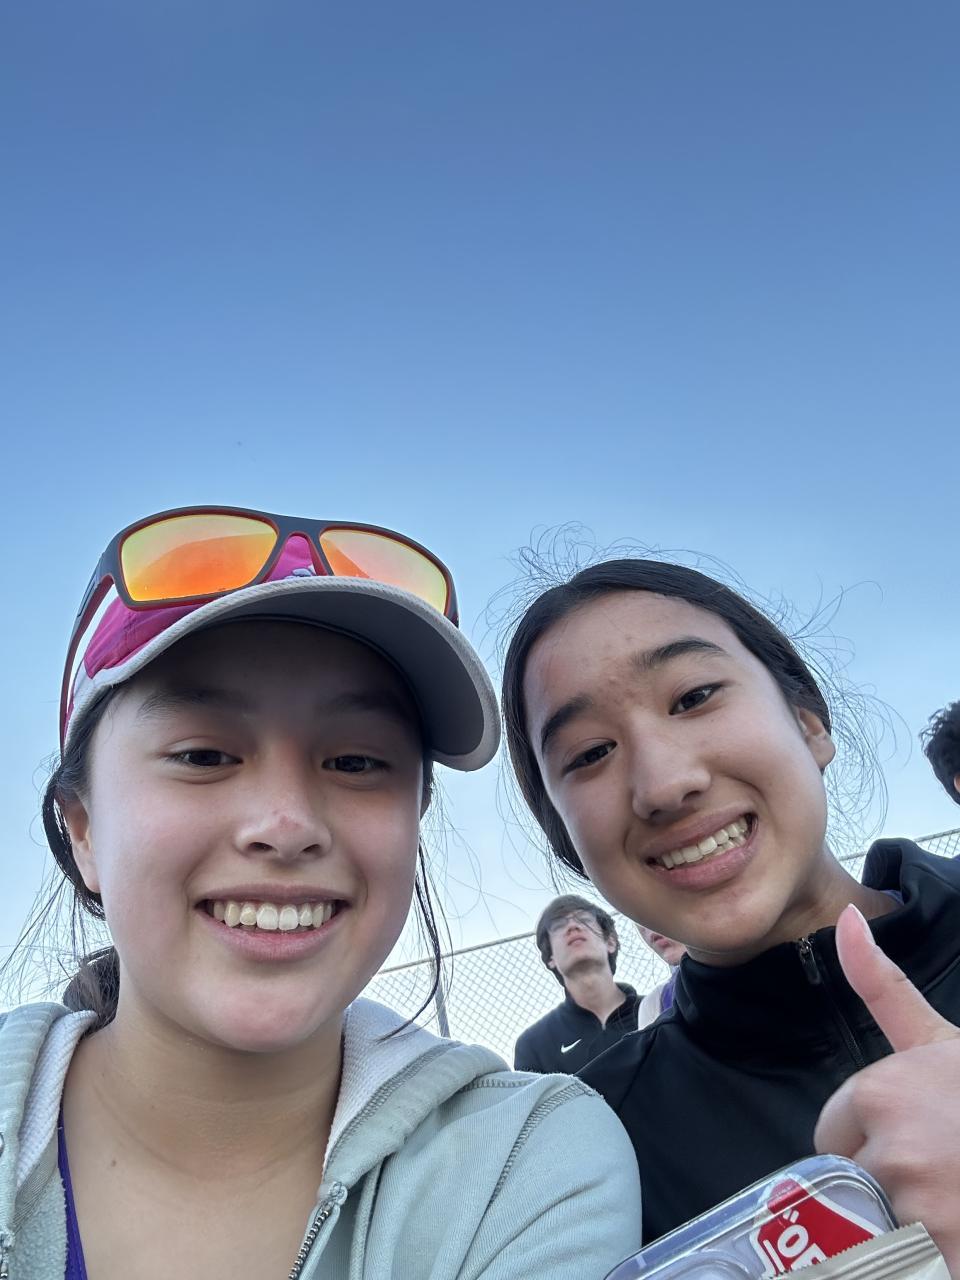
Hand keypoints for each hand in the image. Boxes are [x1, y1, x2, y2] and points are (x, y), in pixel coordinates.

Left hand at [814, 904, 959, 1273]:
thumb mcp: (941, 1040)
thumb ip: (882, 986)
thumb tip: (847, 919)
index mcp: (880, 1096)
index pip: (829, 1136)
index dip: (868, 1140)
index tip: (918, 1137)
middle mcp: (890, 1155)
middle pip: (847, 1185)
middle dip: (885, 1185)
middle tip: (943, 1176)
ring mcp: (918, 1218)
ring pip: (872, 1233)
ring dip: (907, 1229)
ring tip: (951, 1206)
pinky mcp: (942, 1262)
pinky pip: (902, 1264)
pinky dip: (926, 1258)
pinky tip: (953, 1238)